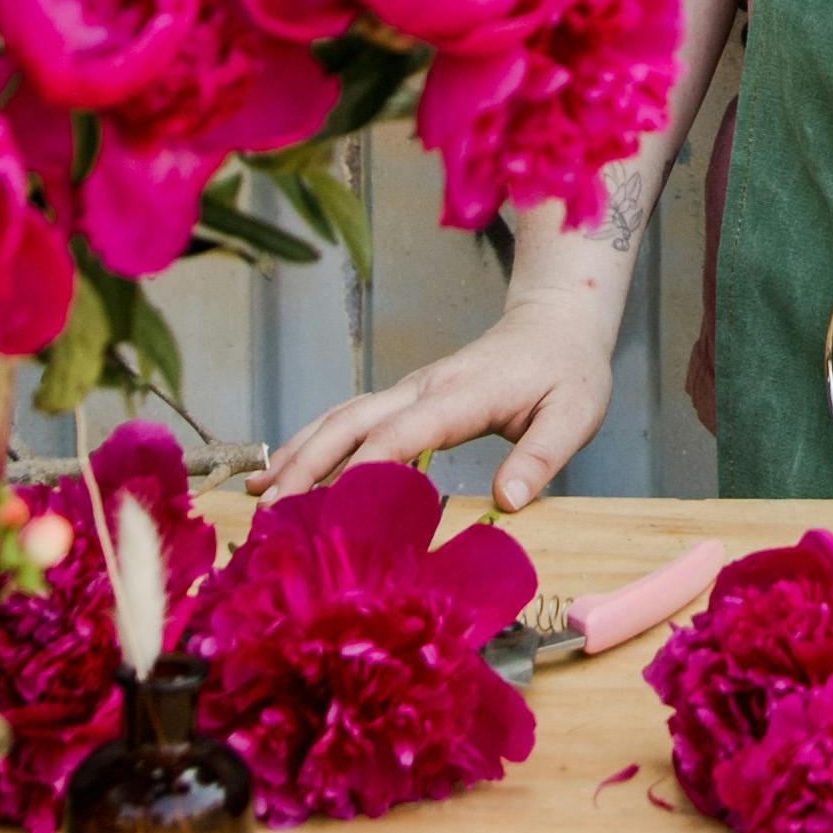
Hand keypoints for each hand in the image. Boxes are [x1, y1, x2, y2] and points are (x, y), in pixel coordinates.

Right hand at [259, 279, 623, 514]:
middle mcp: (423, 387)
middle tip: (273, 510)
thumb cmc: (567, 371)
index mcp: (462, 394)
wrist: (557, 322)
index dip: (367, 467)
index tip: (333, 505)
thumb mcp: (574, 414)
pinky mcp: (405, 397)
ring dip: (297, 452)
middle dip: (308, 463)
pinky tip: (285, 469)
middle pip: (352, 422)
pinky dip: (312, 442)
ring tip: (258, 493)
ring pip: (340, 416)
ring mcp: (409, 390)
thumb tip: (506, 502)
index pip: (403, 431)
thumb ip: (542, 457)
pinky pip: (349, 418)